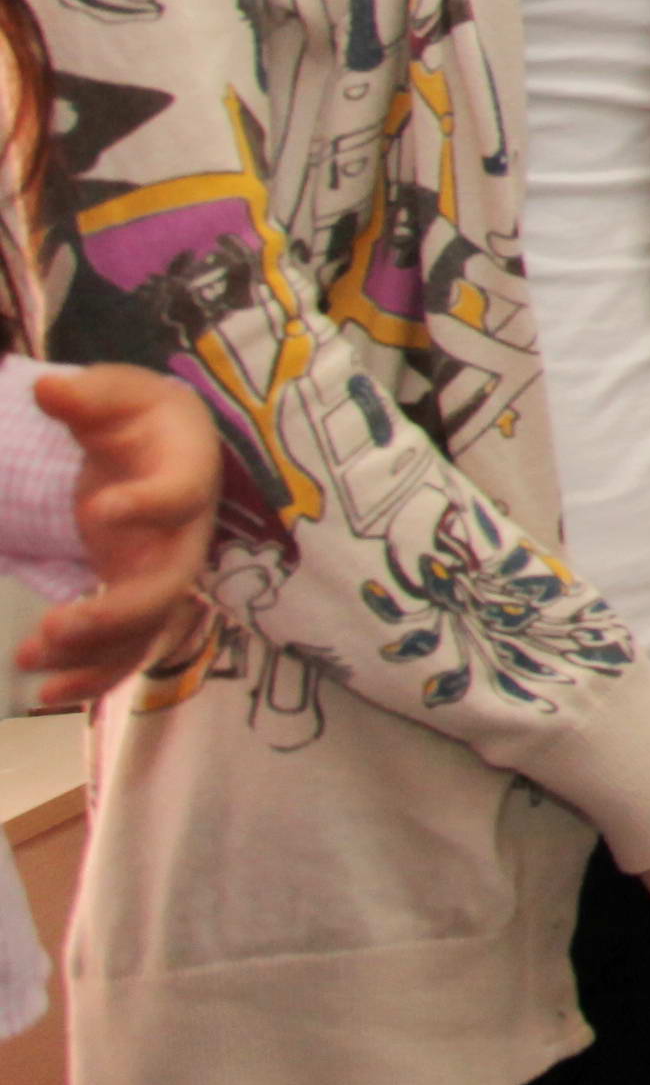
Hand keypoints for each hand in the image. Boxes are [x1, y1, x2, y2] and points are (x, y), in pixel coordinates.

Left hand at [14, 364, 218, 708]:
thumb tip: (49, 390)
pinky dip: (92, 678)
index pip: (178, 495)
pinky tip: (44, 695)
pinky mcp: (138, 601)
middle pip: (168, 587)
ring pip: (145, 631)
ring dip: (93, 655)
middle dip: (115, 614)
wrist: (164, 450)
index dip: (148, 506)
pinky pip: (127, 650)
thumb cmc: (143, 418)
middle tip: (55, 626)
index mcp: (187, 476)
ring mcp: (164, 575)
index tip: (99, 508)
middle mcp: (186, 537)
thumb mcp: (121, 394)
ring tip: (28, 660)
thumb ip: (92, 395)